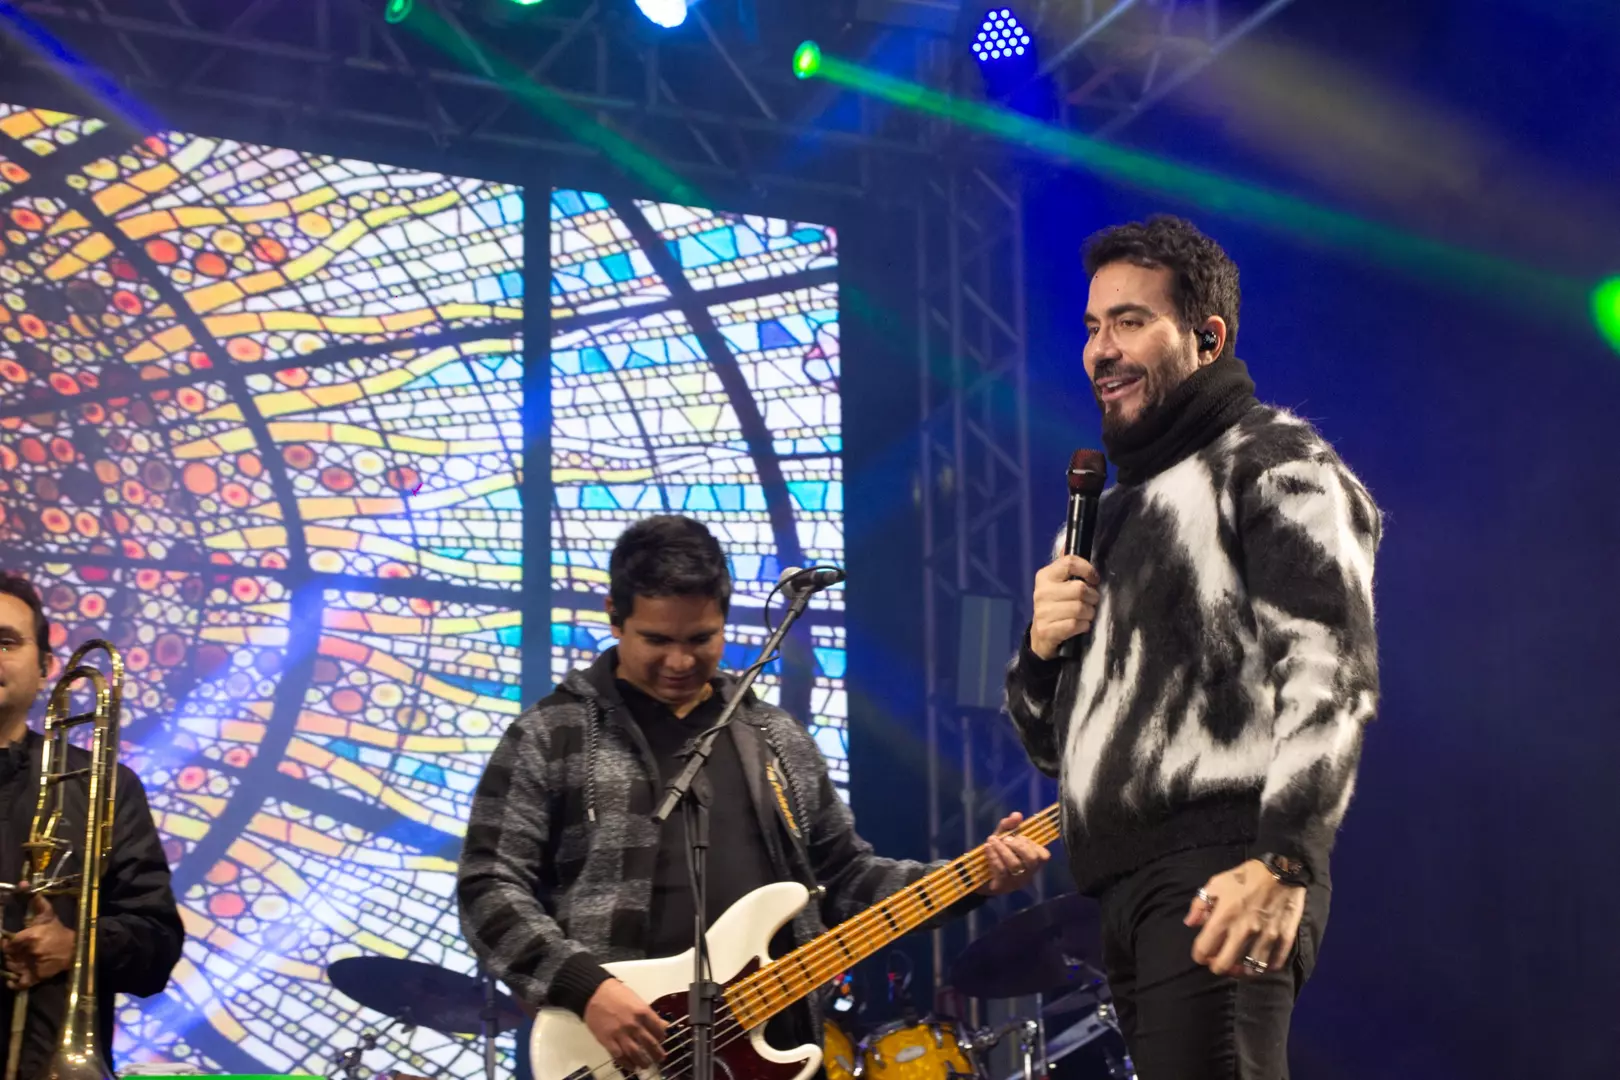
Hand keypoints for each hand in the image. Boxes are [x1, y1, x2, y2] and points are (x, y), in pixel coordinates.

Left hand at [3, 890, 73, 989]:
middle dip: (9, 954)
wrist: (77, 948)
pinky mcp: (37, 977)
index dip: (6, 943)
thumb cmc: (59, 931)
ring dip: (11, 965)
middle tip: (16, 951)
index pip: (8, 943)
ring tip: (17, 961)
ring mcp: (33, 966)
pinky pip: (20, 983)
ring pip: (11, 968)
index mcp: (31, 936)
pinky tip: (12, 980)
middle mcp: (30, 952)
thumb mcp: (48, 915)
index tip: (8, 941)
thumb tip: (23, 883)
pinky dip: (13, 983)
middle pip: (8, 956)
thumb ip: (36, 902)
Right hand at [583, 978, 666, 1072]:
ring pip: (636, 1053)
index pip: (658, 1029)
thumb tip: (661, 1023)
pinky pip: (619, 1056)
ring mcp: (620, 1033)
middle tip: (659, 1058)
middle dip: (656, 1053)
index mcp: (642, 1012)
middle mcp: (633, 1024)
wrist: (593, 993)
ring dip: (643, 1061)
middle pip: (650, 1044)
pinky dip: (626, 1063)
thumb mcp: (637, 999)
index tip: (661, 1040)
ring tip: (646, 1065)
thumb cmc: (614, 993)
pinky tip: (631, 1065)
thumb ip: (649, 1014)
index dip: (662, 1037)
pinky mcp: (608, 1040)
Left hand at [978, 813, 1050, 895]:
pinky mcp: (1002, 886)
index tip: (1019, 836)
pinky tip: (987, 848)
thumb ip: (1009, 826)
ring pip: (1015, 865)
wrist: (978, 873)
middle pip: (1032, 860)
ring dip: (1002, 849)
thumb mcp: (1002, 837)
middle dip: (1018, 846)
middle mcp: (1027, 873)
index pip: (1044, 856)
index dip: (1032, 844)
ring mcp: (1016, 881)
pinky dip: (994, 857)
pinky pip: (1001, 871)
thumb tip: (1017, 815)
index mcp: (1032, 861)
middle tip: (1005, 839)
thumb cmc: (997, 853)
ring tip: (992, 840)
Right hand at [1029, 556, 1101, 659]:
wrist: (1041, 636)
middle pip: (1080, 589)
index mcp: (1045, 576)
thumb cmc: (1056, 605)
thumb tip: (1065, 542)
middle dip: (1092, 597)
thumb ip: (1066, 567)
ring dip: (1089, 613)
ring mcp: (1042, 612)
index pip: (1070, 563)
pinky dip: (1084, 626)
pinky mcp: (1046, 630)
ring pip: (1080, 608)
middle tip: (1091, 602)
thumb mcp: (1058, 584)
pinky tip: (1080, 626)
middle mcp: (1041, 592)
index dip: (1088, 570)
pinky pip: (1075, 625)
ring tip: (1086, 614)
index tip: (1094, 579)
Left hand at [1184, 860, 1305, 977]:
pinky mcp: (1284, 938)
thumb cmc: (1245, 876)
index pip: (1204, 949)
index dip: (1200, 955)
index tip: (1202, 954)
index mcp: (1224, 917)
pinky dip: (1267, 966)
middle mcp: (1243, 931)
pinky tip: (1262, 961)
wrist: (1281, 870)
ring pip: (1251, 968)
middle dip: (1218, 966)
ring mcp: (1265, 936)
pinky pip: (1275, 963)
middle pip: (1225, 965)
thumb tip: (1190, 923)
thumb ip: (1200, 904)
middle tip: (1220, 960)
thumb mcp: (1216, 883)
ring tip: (1241, 964)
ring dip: (1244, 969)